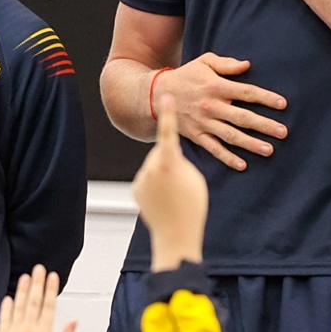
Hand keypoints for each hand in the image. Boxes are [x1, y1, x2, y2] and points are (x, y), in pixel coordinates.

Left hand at [0, 264, 76, 331]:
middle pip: (34, 301)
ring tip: (25, 276)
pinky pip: (4, 319)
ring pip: (19, 306)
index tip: (53, 275)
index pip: (48, 306)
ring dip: (22, 290)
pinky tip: (9, 297)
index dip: (51, 289)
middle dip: (37, 283)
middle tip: (39, 268)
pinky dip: (6, 307)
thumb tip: (74, 321)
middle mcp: (29, 331)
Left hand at [133, 95, 207, 269]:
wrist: (175, 235)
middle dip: (171, 160)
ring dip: (164, 173)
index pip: (169, 131)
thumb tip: (172, 155)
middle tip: (183, 180)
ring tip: (175, 193)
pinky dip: (156, 184)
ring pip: (155, 166)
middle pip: (162, 152)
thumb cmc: (192, 206)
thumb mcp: (194, 177)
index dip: (168, 113)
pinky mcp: (136, 188)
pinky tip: (165, 198)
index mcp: (169, 161)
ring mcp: (141, 178)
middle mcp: (151, 167)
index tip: (166, 96)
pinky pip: (148, 178)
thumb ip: (182, 160)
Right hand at [153, 54, 286, 171]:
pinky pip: (213, 149)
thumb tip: (247, 65)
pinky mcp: (196, 135)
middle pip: (242, 117)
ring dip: (250, 143)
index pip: (246, 92)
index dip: (266, 98)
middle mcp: (211, 106)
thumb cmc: (186, 76)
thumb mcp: (204, 62)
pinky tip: (242, 165)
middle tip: (283, 132)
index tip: (283, 104)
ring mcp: (204, 123)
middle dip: (264, 125)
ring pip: (230, 135)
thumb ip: (226, 64)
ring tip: (269, 150)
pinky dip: (227, 158)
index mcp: (216, 86)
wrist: (157, 95)